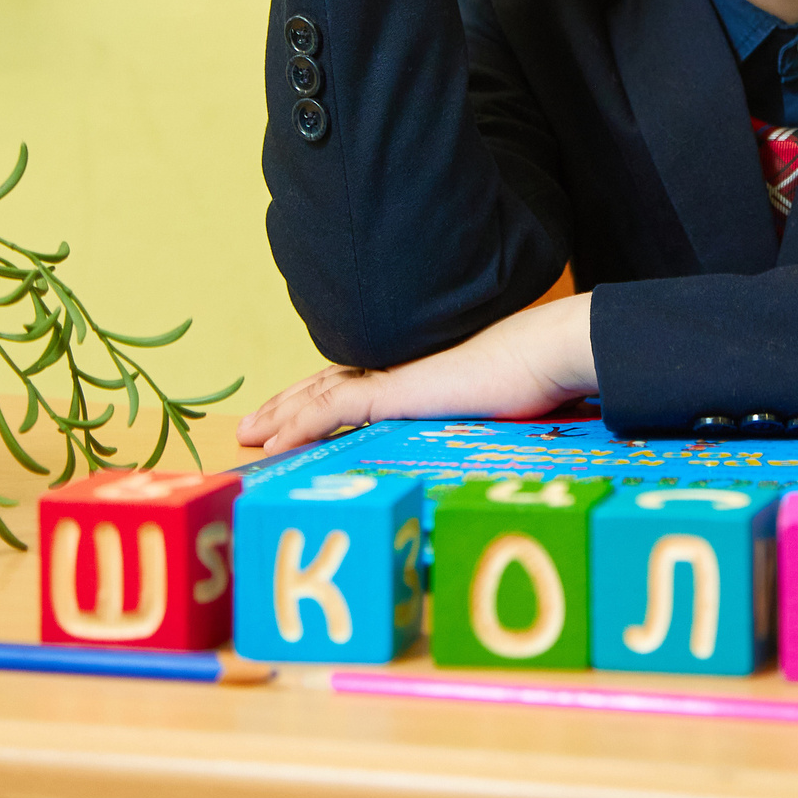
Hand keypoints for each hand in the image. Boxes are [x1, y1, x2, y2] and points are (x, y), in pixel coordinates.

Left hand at [235, 293, 597, 455]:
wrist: (546, 354)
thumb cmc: (535, 380)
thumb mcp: (495, 404)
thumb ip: (477, 412)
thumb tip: (489, 426)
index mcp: (418, 374)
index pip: (356, 384)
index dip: (319, 398)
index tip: (294, 416)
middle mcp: (399, 372)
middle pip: (326, 386)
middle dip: (286, 406)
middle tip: (252, 426)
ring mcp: (395, 380)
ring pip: (320, 397)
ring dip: (281, 416)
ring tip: (251, 436)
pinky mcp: (395, 392)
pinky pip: (333, 411)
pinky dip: (300, 426)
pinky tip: (277, 443)